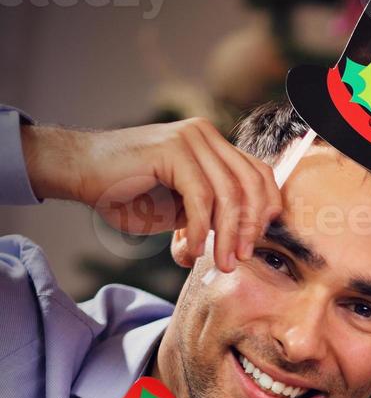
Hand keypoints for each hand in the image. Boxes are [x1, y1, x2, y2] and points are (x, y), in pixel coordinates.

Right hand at [19, 118, 281, 272]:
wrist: (78, 172)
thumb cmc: (127, 193)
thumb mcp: (181, 209)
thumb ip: (212, 217)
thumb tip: (241, 245)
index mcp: (213, 144)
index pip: (258, 175)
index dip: (264, 211)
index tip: (253, 243)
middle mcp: (206, 135)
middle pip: (250, 185)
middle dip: (250, 227)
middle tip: (240, 259)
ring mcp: (191, 139)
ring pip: (229, 194)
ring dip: (228, 235)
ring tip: (221, 262)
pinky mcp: (173, 150)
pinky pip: (200, 197)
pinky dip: (200, 228)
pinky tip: (193, 249)